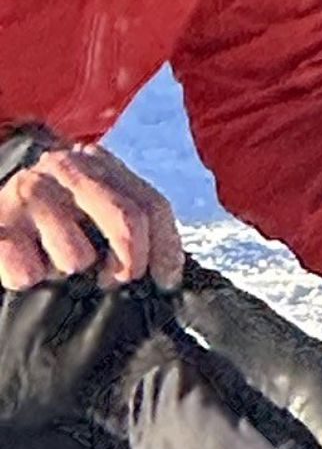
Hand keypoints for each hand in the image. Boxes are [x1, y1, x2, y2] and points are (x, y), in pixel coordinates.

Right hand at [0, 139, 184, 290]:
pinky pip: (28, 273)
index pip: (152, 204)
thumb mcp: (90, 218)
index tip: (166, 281)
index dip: (166, 248)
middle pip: (127, 218)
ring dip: (69, 271)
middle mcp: (65, 168)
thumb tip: (170, 275)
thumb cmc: (46, 232)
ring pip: (77, 256)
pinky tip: (24, 266)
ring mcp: (28, 191)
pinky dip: (29, 279)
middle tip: (116, 282)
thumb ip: (128, 228)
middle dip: (131, 262)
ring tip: (53, 264)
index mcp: (97, 166)